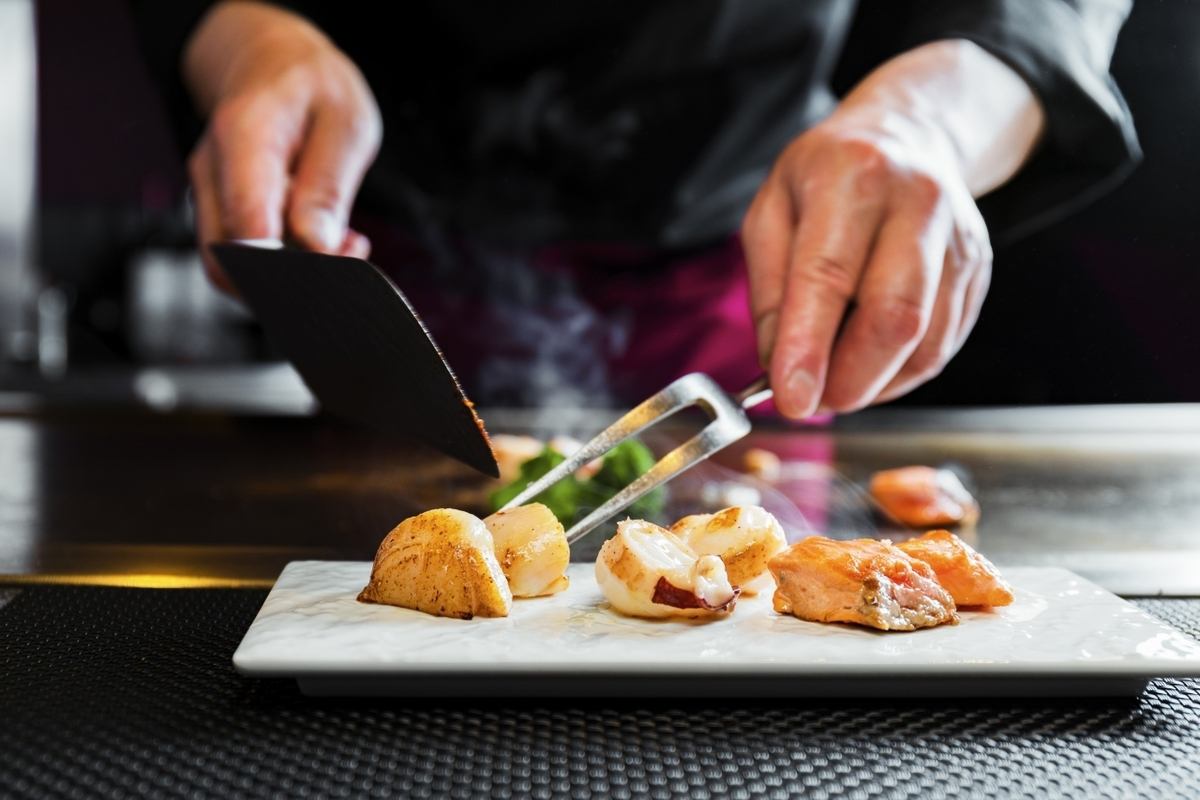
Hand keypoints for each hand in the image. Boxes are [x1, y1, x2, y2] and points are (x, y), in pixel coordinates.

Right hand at [184, 2, 381, 288]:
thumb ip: (329, 185)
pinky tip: (325, 242)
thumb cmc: (313, 88)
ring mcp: (211, 195)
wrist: (271, 61)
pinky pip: (243, 256)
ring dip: (292, 276)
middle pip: (228, 262)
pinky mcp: (222, 211)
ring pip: (233, 268)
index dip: (285, 268)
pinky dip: (285, 265)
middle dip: (291, 282)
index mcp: (244, 137)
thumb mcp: (345, 123)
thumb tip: (317, 246)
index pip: (248, 224)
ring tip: (345, 245)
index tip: (332, 273)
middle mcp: (213, 171)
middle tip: (349, 259)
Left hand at [743, 111, 990, 417]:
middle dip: (849, 380)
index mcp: (853, 177)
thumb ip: (769, 292)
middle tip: (812, 401)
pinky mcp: (978, 271)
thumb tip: (780, 366)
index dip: (809, 347)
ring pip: (926, 343)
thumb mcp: (771, 211)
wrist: (908, 135)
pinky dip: (900, 373)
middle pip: (894, 318)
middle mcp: (917, 204)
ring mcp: (959, 239)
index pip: (829, 276)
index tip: (791, 400)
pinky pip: (943, 345)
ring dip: (874, 384)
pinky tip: (871, 365)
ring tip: (836, 383)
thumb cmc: (826, 177)